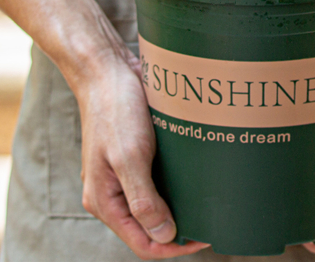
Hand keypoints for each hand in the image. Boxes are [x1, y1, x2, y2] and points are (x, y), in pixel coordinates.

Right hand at [76, 50, 208, 258]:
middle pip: (149, 227)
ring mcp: (121, 174)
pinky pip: (155, 180)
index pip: (142, 243)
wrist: (107, 70)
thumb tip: (164, 236)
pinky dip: (173, 184)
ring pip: (154, 204)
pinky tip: (194, 177)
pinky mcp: (133, 156)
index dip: (173, 247)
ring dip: (178, 206)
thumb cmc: (114, 109)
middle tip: (211, 219)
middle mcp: (111, 193)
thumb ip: (144, 200)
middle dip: (178, 229)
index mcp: (104, 201)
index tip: (204, 238)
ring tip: (206, 201)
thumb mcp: (129, 156)